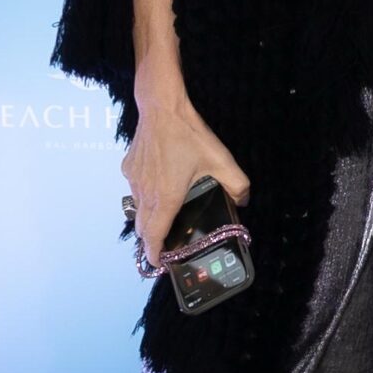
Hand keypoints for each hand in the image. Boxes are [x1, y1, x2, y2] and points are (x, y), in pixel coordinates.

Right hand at [122, 100, 249, 265]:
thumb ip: (237, 184)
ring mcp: (134, 180)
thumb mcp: (221, 160)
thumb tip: (243, 200)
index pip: (155, 235)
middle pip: (143, 227)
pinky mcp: (128, 167)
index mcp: (166, 197)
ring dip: (148, 219)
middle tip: (162, 247)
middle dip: (151, 241)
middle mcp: (146, 193)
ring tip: (162, 220)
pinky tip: (158, 187)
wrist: (161, 108)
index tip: (158, 264)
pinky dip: (143, 196)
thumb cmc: (189, 134)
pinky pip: (135, 189)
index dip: (155, 254)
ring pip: (138, 208)